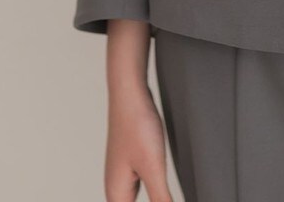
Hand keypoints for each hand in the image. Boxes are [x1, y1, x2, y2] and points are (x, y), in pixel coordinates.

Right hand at [105, 87, 173, 201]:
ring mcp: (123, 174)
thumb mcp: (153, 166)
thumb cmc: (136, 125)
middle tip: (167, 197)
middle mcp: (116, 188)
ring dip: (155, 199)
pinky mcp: (132, 163)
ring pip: (135, 201)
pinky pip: (140, 190)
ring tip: (166, 196)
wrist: (129, 93)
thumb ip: (160, 197)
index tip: (164, 201)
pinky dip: (153, 196)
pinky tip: (161, 194)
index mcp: (117, 194)